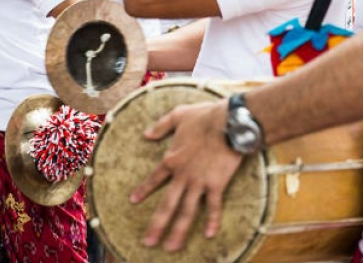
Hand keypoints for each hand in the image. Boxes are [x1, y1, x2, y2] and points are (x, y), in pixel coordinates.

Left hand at [130, 99, 242, 251]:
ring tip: (170, 247)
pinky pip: (213, 206)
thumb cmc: (205, 116)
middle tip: (148, 242)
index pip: (154, 179)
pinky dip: (212, 221)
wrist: (229, 122)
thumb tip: (146, 134)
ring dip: (178, 231)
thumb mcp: (178, 115)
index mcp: (171, 159)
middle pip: (167, 205)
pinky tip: (209, 235)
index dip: (143, 190)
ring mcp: (199, 182)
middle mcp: (182, 175)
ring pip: (186, 212)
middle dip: (156, 225)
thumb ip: (161, 126)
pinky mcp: (217, 184)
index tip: (133, 201)